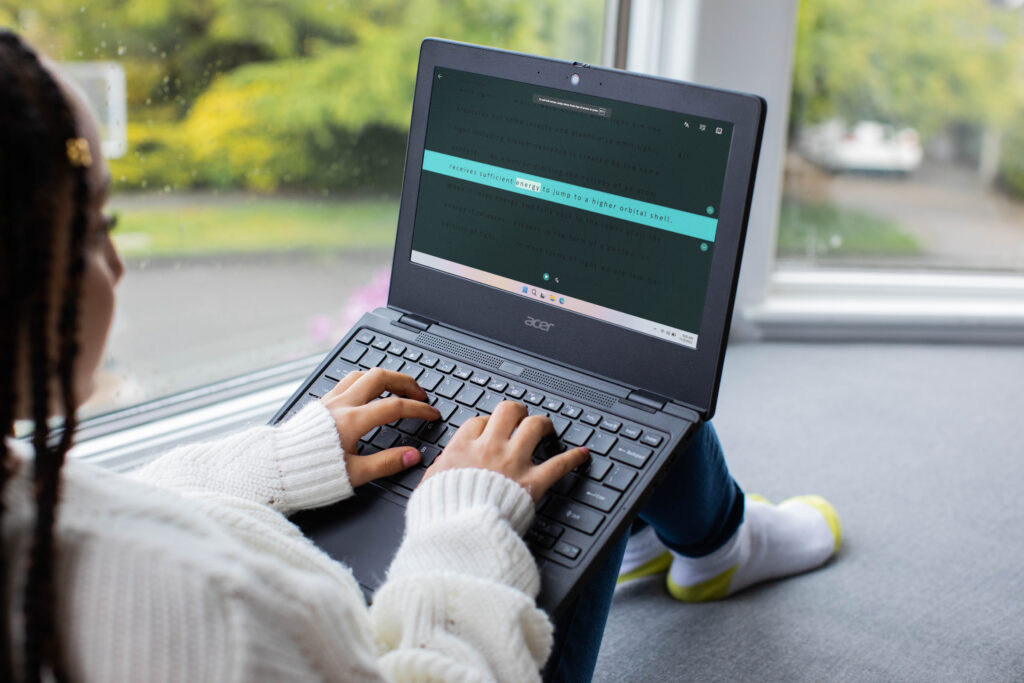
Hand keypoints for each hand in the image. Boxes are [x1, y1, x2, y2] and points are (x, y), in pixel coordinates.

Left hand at [320, 368, 439, 486]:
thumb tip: (413, 456)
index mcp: (352, 421)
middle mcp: (342, 405)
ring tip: (398, 388)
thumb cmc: (310, 473)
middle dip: (405, 382)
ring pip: (362, 374)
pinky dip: (364, 381)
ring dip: (384, 377)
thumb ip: (386, 463)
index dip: (419, 409)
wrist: (276, 469)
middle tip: (420, 394)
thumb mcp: (354, 474)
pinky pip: (346, 381)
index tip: (432, 414)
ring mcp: (330, 401)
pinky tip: (368, 391)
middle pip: (380, 377)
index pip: (395, 406)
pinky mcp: (321, 403)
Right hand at [422, 401, 589, 501]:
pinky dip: (573, 458)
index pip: (480, 421)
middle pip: (509, 411)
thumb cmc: (443, 513)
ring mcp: (514, 463)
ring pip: (535, 426)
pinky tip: (582, 455)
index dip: (489, 422)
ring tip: (547, 428)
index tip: (492, 429)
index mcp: (464, 448)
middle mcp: (490, 448)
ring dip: (544, 424)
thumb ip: (439, 470)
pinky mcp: (532, 483)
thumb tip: (439, 468)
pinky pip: (559, 464)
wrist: (459, 534)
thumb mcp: (429, 485)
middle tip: (522, 417)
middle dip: (518, 411)